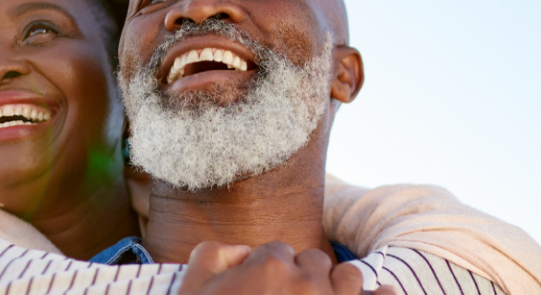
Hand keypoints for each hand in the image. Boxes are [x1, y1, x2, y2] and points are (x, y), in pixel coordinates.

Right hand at [176, 241, 367, 294]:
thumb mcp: (192, 290)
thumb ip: (212, 255)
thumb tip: (243, 250)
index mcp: (269, 267)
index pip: (276, 252)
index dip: (268, 271)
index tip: (261, 291)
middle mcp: (307, 282)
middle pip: (314, 261)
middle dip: (302, 277)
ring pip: (349, 276)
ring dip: (336, 285)